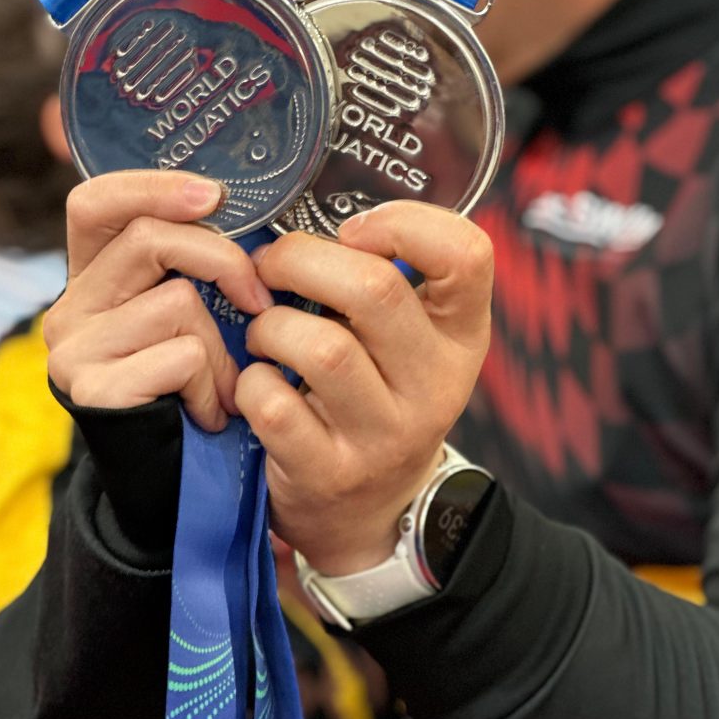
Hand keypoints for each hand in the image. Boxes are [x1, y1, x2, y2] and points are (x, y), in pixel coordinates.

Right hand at [43, 171, 271, 430]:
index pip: (95, 202)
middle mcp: (68, 309)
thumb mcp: (185, 316)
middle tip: (259, 299)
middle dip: (220, 260)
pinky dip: (213, 386)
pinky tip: (206, 413)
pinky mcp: (94, 392)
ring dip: (222, 347)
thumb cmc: (188, 391)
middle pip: (148, 239)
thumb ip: (189, 264)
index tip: (213, 195)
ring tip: (221, 386)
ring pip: (177, 302)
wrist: (164, 483)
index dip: (151, 186)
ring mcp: (74, 351)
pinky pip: (183, 358)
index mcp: (89, 278)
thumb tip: (237, 210)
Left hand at [235, 201, 491, 573]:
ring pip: (321, 347)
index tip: (354, 231)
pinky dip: (250, 383)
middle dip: (300, 260)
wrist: (371, 512)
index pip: (468, 255)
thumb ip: (382, 278)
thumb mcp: (409, 340)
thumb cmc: (377, 392)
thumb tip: (302, 207)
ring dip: (271, 326)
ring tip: (264, 332)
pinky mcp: (330, 472)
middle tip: (270, 266)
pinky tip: (256, 383)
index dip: (404, 223)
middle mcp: (435, 384)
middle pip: (374, 290)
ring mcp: (385, 434)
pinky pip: (275, 405)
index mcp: (460, 335)